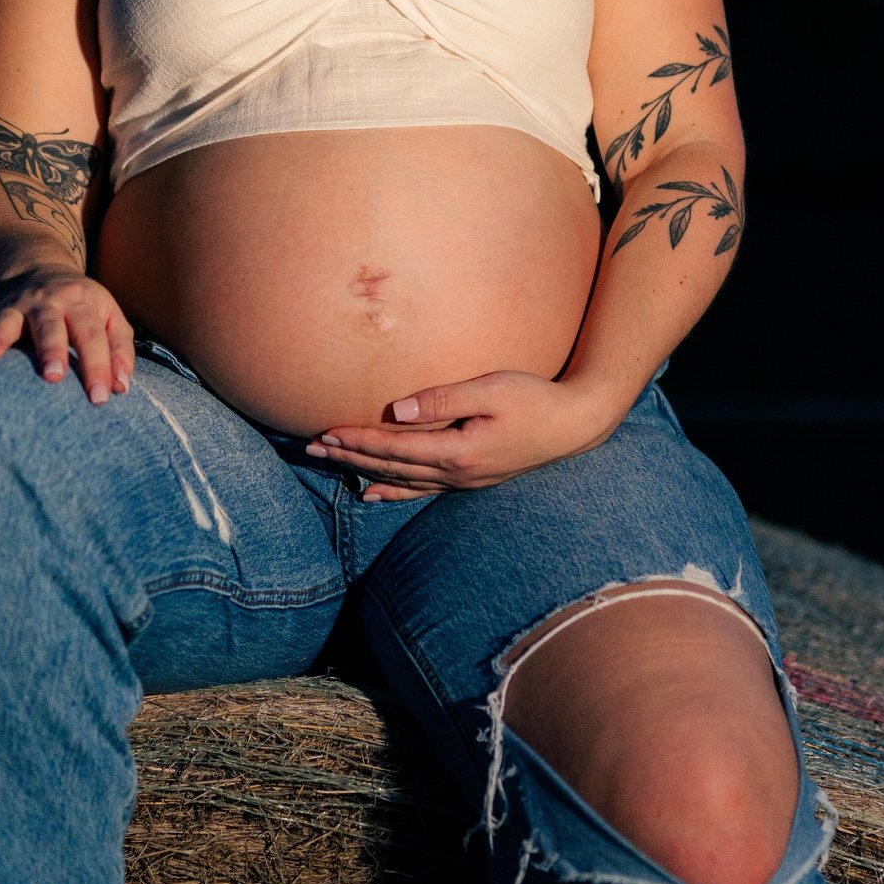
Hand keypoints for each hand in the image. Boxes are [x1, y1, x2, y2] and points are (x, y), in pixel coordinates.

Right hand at [0, 269, 134, 404]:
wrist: (41, 271)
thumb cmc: (83, 309)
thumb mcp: (110, 318)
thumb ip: (120, 350)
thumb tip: (121, 388)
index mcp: (81, 302)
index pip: (92, 336)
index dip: (98, 366)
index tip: (101, 398)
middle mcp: (48, 302)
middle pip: (51, 325)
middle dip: (51, 350)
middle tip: (53, 378)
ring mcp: (17, 307)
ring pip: (7, 319)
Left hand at [306, 371, 626, 499]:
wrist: (574, 425)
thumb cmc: (534, 399)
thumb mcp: (490, 389)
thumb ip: (442, 399)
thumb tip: (396, 409)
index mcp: (457, 451)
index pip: (394, 447)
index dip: (357, 440)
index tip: (324, 433)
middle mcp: (456, 473)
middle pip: (390, 466)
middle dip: (348, 456)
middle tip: (310, 448)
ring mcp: (463, 480)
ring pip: (400, 479)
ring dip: (362, 470)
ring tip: (330, 464)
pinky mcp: (470, 478)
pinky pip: (422, 489)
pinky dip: (393, 490)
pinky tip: (372, 493)